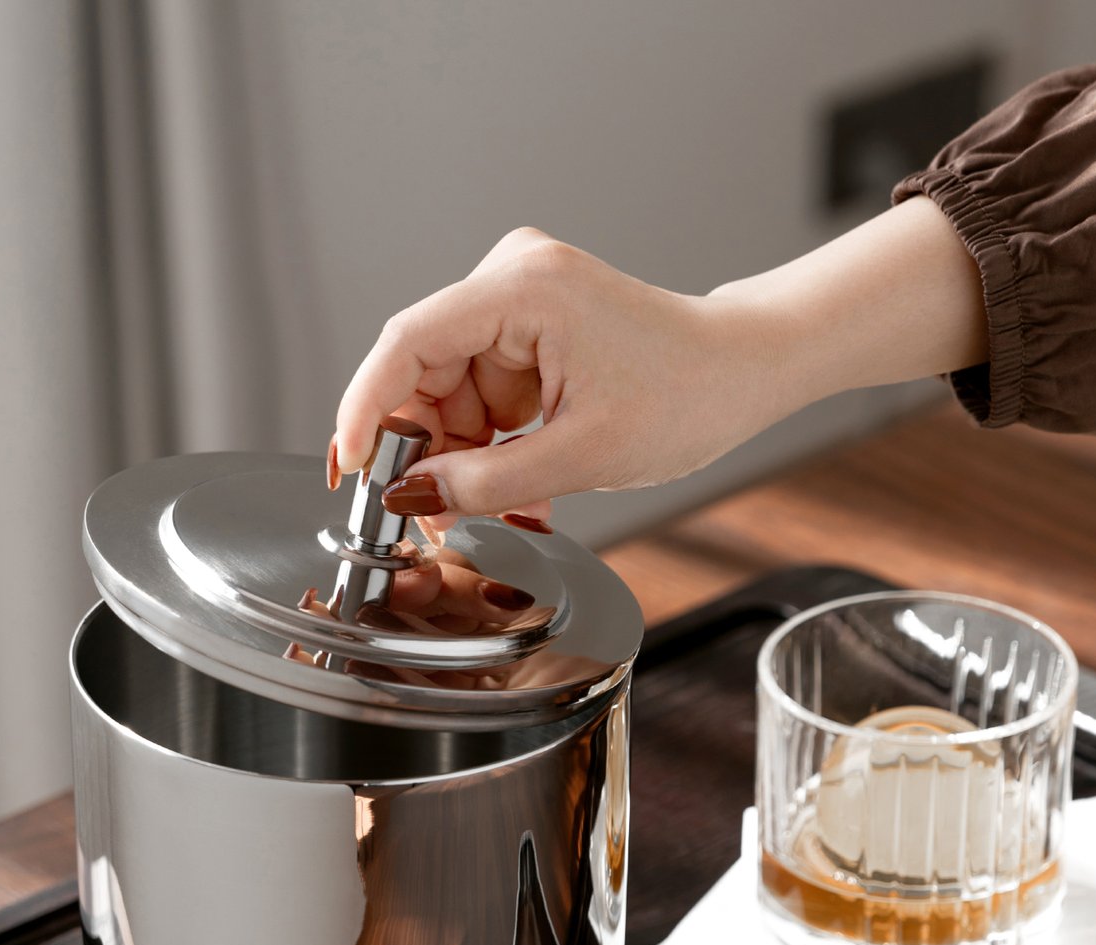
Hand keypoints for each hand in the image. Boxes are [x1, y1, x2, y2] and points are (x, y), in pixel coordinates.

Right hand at [331, 227, 789, 534]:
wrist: (744, 372)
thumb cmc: (688, 396)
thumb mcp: (581, 455)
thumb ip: (485, 481)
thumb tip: (410, 496)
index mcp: (523, 289)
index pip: (407, 342)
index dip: (367, 410)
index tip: (352, 469)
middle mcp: (512, 278)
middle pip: (424, 369)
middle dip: (426, 448)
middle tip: (433, 515)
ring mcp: (522, 299)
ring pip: (453, 389)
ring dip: (464, 455)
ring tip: (497, 507)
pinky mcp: (533, 326)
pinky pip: (484, 391)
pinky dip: (492, 442)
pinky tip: (520, 481)